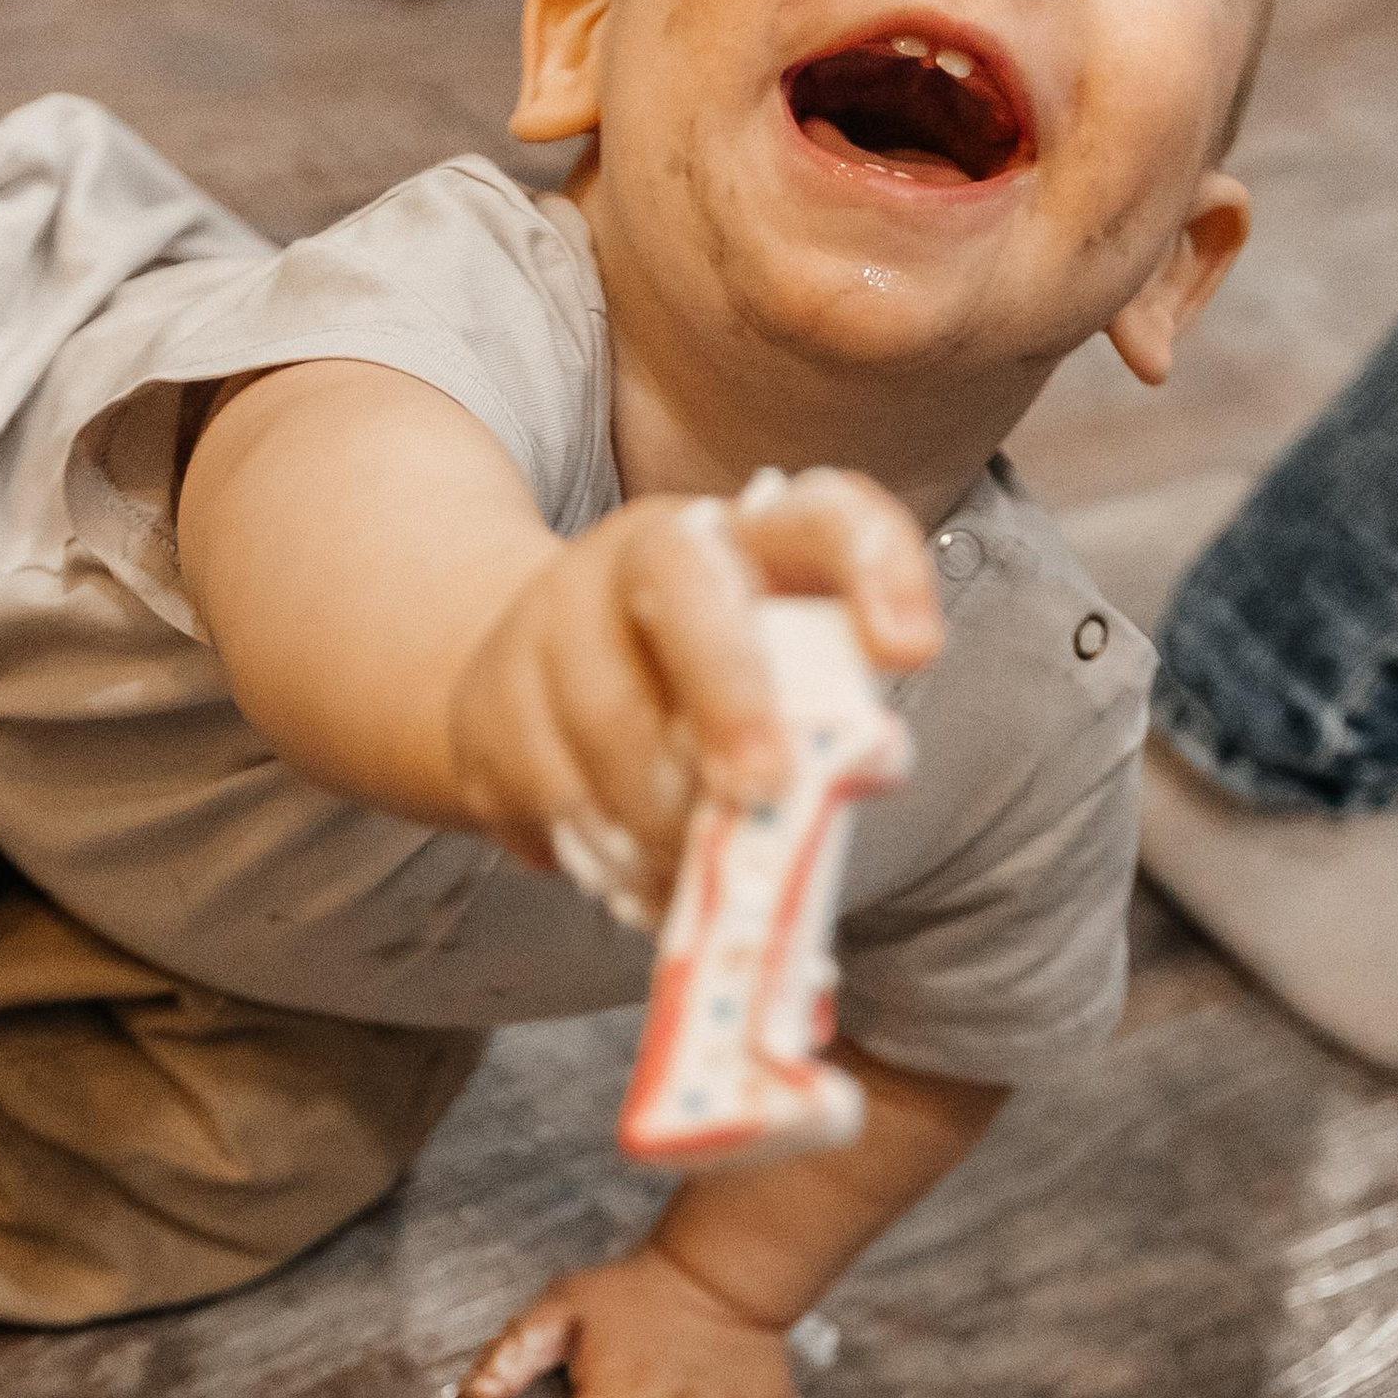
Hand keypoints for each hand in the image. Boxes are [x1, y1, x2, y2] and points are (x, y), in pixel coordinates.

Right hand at [445, 465, 937, 924]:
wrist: (543, 670)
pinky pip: (543, 794)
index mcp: (740, 537)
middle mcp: (636, 554)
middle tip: (762, 789)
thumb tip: (859, 772)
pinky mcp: (485, 709)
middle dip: (726, 696)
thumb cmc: (701, 682)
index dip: (874, 567)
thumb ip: (824, 707)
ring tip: (700, 872)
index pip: (819, 518)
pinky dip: (601, 854)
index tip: (912, 650)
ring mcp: (545, 623)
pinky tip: (639, 878)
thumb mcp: (775, 671)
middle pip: (680, 593)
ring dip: (660, 817)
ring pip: (599, 721)